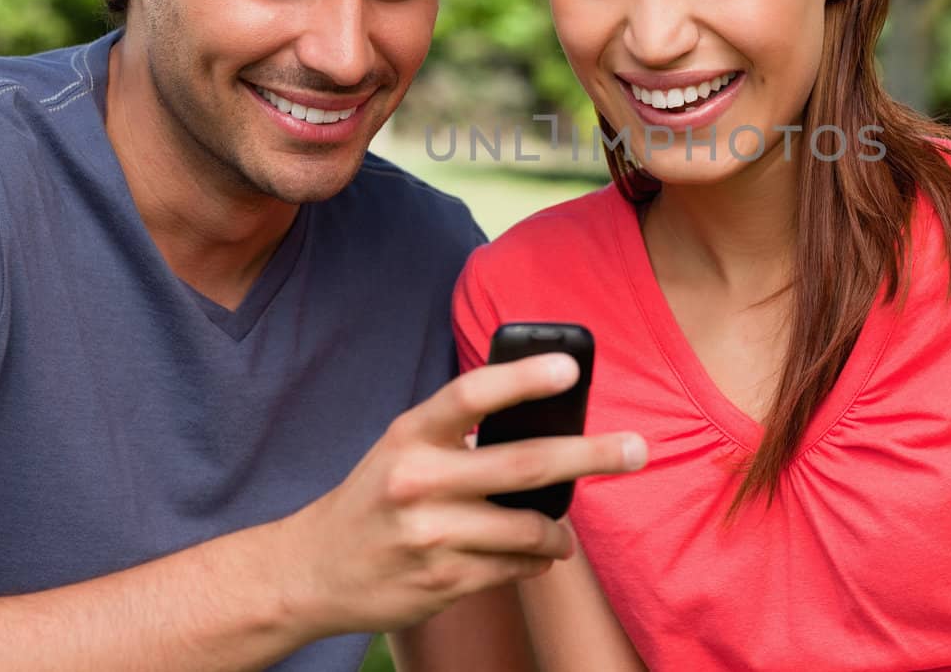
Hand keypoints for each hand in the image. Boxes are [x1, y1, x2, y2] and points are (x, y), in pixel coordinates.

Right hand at [269, 354, 644, 639]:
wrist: (312, 571)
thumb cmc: (376, 497)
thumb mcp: (402, 448)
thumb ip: (460, 433)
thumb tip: (547, 420)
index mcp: (410, 434)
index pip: (471, 395)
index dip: (522, 378)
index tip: (569, 369)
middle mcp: (418, 480)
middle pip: (524, 463)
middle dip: (591, 456)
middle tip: (637, 450)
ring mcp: (431, 535)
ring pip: (530, 529)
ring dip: (559, 533)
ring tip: (562, 534)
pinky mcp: (442, 581)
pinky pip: (515, 568)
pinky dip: (533, 561)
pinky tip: (527, 557)